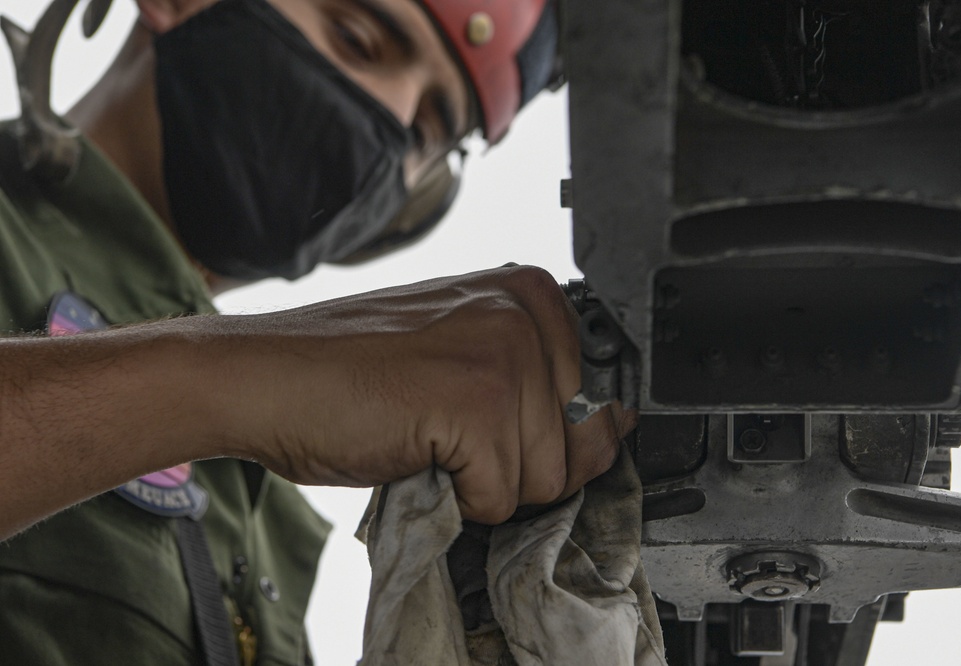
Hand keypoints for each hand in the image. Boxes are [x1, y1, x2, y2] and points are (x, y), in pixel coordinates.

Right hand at [206, 266, 629, 522]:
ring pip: (542, 480)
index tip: (491, 421)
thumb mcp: (460, 356)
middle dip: (515, 464)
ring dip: (482, 483)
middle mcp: (526, 311)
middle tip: (446, 431)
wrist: (263, 378)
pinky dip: (455, 499)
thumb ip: (534, 385)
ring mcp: (505, 353)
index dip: (545, 434)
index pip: (599, 399)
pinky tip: (413, 450)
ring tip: (426, 436)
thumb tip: (610, 436)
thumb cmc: (350, 371)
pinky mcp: (477, 402)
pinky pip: (499, 498)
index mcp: (530, 292)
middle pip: (574, 445)